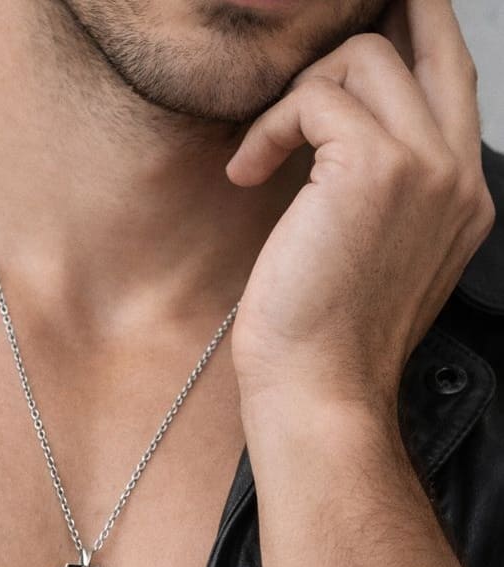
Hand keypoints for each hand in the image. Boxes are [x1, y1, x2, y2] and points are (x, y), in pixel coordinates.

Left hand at [226, 0, 494, 417]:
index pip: (452, 80)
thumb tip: (337, 139)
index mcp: (460, 196)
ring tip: (263, 155)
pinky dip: (270, 127)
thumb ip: (380, 190)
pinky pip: (314, 98)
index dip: (418, 32)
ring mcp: (424, 165)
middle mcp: (456, 173)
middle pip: (426, 42)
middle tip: (311, 42)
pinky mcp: (374, 167)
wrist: (319, 388)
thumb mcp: (370, 254)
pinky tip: (247, 172)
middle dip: (373, 16)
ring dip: (297, 96)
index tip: (374, 17)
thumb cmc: (327, 333)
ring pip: (362, 58)